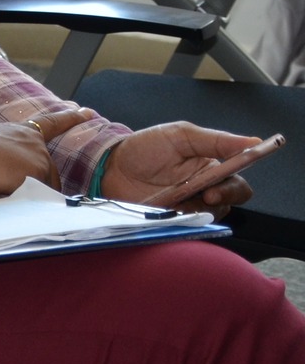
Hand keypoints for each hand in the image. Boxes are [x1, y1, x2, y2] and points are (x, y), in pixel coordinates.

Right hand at [0, 108, 94, 196]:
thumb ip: (9, 170)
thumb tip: (21, 192)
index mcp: (22, 132)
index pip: (51, 123)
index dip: (70, 118)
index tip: (87, 111)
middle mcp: (35, 142)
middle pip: (45, 176)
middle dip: (28, 189)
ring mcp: (40, 156)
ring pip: (39, 191)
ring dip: (19, 196)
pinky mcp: (40, 171)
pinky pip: (35, 199)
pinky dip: (18, 202)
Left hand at [99, 121, 260, 216]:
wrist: (110, 167)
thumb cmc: (144, 148)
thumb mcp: (179, 135)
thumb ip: (215, 140)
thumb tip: (253, 141)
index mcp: (211, 168)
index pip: (238, 182)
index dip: (236, 187)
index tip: (222, 184)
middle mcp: (205, 190)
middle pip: (228, 204)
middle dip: (221, 200)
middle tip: (206, 195)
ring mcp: (188, 208)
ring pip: (208, 217)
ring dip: (197, 210)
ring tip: (177, 202)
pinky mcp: (171, 221)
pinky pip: (186, 228)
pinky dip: (180, 221)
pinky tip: (167, 213)